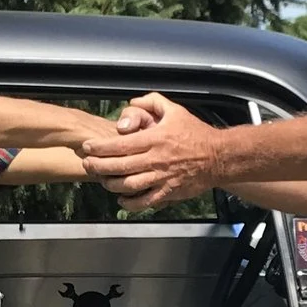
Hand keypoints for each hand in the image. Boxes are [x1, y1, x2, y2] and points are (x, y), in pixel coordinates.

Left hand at [82, 92, 222, 210]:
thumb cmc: (196, 133)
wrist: (218, 156)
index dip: (99, 147)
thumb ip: (152, 102)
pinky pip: (145, 201)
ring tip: (102, 180)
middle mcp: (155, 160)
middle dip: (98, 166)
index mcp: (155, 139)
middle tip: (87, 164)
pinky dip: (130, 203)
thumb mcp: (174, 110)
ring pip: (128, 185)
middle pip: (119, 166)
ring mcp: (161, 178)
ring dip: (110, 184)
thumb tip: (132, 103)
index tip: (87, 148)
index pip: (119, 145)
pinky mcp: (168, 192)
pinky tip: (121, 199)